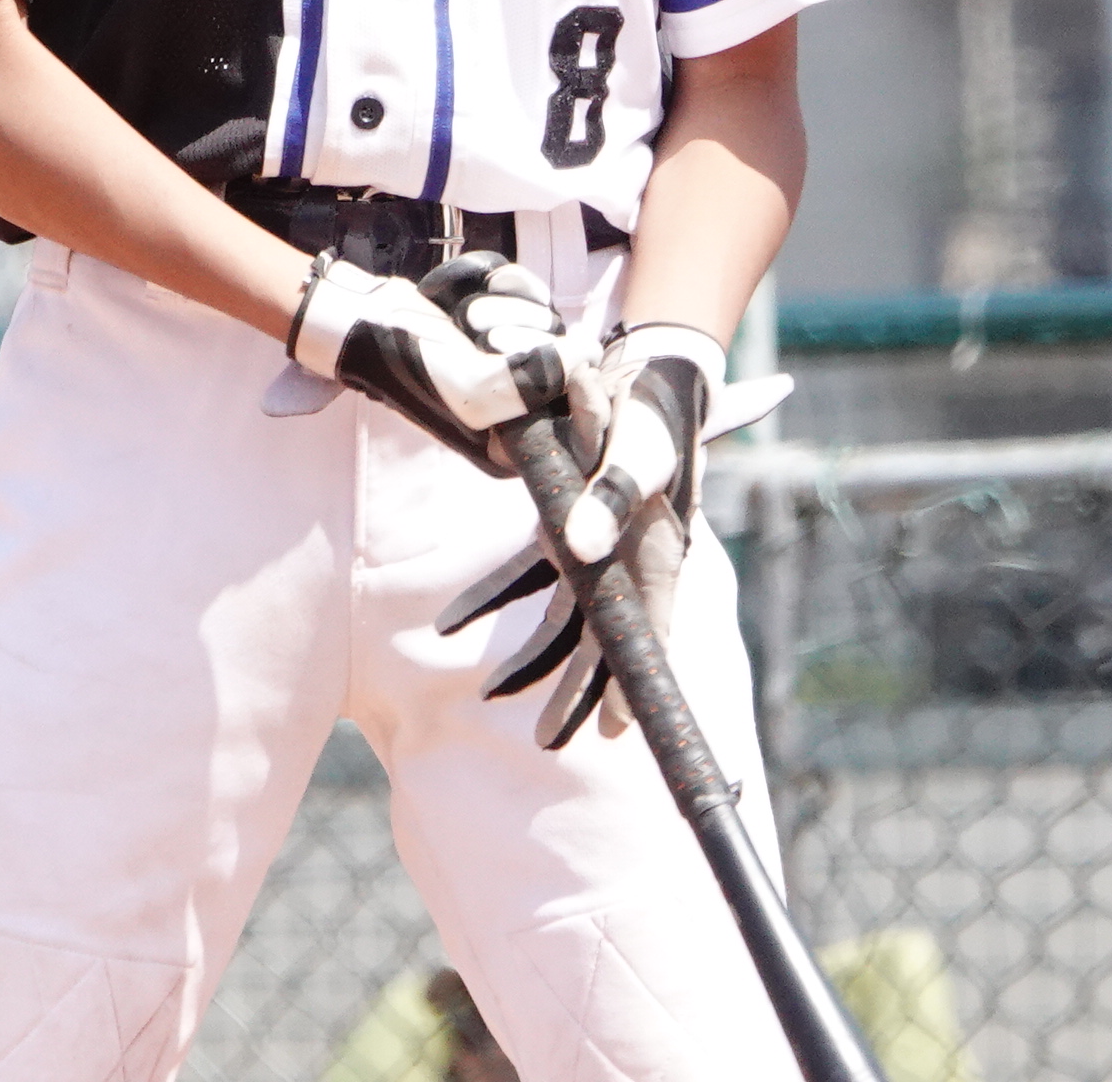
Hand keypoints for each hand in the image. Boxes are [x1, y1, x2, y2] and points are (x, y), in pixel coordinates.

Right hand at [283, 252, 581, 473]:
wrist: (366, 315)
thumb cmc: (408, 362)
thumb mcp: (470, 388)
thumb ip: (532, 382)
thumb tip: (584, 358)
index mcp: (511, 447)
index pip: (580, 438)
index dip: (589, 401)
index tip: (580, 364)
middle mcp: (520, 409)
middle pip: (574, 371)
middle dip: (532, 340)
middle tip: (486, 335)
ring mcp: (517, 363)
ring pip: (555, 326)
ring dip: (512, 310)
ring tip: (468, 316)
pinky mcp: (510, 324)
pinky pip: (535, 297)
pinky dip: (509, 287)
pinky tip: (476, 292)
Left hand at [440, 323, 787, 744]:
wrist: (640, 369)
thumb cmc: (647, 409)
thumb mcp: (634, 448)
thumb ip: (609, 495)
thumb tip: (574, 547)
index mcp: (659, 552)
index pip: (649, 633)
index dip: (632, 683)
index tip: (612, 733)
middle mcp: (630, 560)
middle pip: (603, 641)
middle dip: (574, 692)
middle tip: (544, 742)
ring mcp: (598, 548)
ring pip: (564, 619)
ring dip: (531, 657)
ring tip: (491, 695)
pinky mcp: (565, 528)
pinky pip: (529, 576)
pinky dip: (494, 598)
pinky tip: (452, 623)